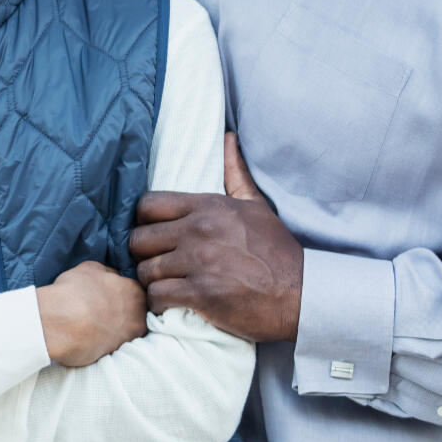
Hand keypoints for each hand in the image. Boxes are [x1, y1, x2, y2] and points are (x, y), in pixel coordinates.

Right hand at [35, 260, 146, 366]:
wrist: (64, 324)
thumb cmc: (75, 291)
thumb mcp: (90, 268)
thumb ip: (107, 273)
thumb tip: (112, 276)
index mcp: (135, 290)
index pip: (134, 290)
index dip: (119, 292)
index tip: (106, 294)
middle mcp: (139, 315)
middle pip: (134, 311)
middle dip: (121, 310)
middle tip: (100, 309)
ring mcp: (130, 337)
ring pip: (126, 329)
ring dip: (114, 326)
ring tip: (94, 323)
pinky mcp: (117, 354)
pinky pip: (114, 344)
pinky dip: (105, 340)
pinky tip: (91, 335)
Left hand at [130, 132, 302, 341]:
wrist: (303, 294)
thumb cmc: (277, 250)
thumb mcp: (256, 205)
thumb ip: (235, 173)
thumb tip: (228, 137)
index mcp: (207, 206)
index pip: (147, 204)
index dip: (143, 220)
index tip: (153, 233)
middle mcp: (198, 230)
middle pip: (139, 239)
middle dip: (143, 253)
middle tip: (155, 262)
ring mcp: (199, 262)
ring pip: (145, 270)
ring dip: (151, 280)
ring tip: (163, 284)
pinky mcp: (202, 294)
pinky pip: (157, 296)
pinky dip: (158, 303)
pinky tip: (169, 303)